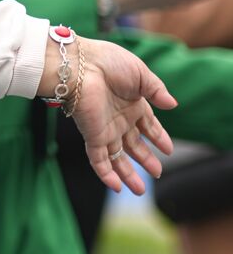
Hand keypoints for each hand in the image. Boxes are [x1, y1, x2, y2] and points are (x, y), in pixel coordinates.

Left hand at [62, 37, 176, 192]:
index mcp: (132, 103)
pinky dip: (106, 174)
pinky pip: (98, 159)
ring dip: (128, 174)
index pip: (148, 125)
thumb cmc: (108, 62)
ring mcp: (105, 128)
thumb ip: (156, 90)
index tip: (168, 149)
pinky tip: (116, 187)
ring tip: (140, 190)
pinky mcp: (92, 134)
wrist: (80, 64)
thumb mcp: (141, 74)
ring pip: (117, 157)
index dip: (158, 137)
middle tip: (157, 172)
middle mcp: (118, 118)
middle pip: (133, 144)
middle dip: (146, 159)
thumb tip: (173, 104)